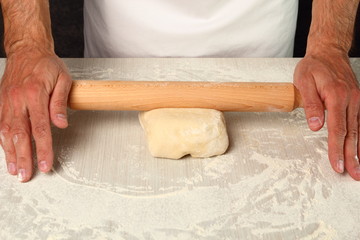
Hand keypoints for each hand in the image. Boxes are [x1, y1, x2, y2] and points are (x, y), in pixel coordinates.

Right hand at [0, 49, 71, 181]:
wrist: (27, 50)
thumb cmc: (46, 64)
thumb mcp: (63, 79)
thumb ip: (60, 103)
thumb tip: (61, 124)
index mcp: (34, 94)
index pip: (40, 129)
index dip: (43, 149)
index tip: (46, 164)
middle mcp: (17, 99)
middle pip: (20, 135)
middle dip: (23, 157)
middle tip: (26, 175)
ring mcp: (6, 101)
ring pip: (6, 132)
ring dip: (10, 153)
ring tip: (15, 170)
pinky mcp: (1, 102)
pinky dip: (2, 141)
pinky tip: (6, 153)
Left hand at [294, 51, 359, 179]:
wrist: (328, 52)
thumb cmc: (314, 66)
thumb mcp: (304, 82)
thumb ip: (311, 105)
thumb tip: (316, 126)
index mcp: (336, 96)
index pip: (337, 129)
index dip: (336, 149)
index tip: (336, 165)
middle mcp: (351, 100)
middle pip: (351, 133)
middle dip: (351, 156)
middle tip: (352, 174)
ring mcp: (357, 100)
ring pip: (359, 130)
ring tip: (359, 168)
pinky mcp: (357, 101)